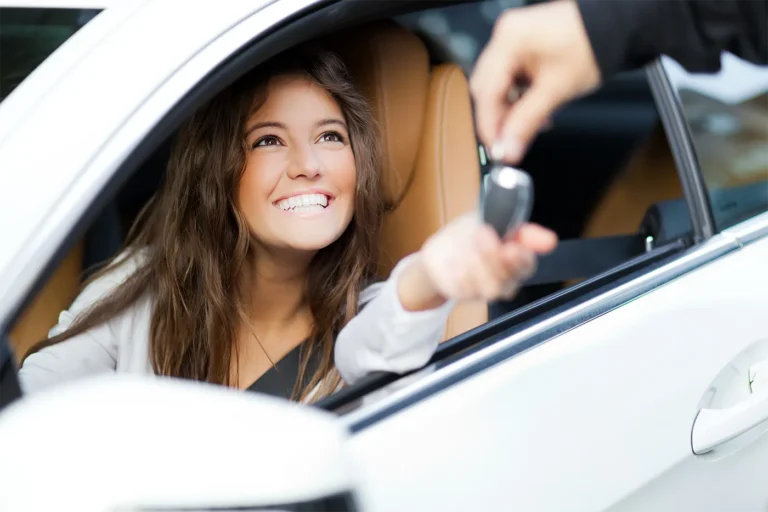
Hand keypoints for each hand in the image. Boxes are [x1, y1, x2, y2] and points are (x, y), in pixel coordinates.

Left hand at [397, 213, 557, 310]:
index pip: (528, 265)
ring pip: (491, 288)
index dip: (520, 258)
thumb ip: (522, 231)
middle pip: (509, 279)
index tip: (509, 246)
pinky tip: (454, 259)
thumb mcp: (494, 221)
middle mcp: (505, 279)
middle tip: (482, 233)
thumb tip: (550, 241)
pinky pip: (465, 289)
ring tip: (467, 247)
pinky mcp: (464, 293)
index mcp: (517, 260)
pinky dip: (459, 270)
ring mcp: (484, 289)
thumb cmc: (471, 235)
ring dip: (477, 264)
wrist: (441, 250)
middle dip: (494, 256)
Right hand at [470, 0, 600, 162]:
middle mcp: (505, 36)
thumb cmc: (592, 45)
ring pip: (497, 85)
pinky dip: (517, 96)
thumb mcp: (556, 90)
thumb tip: (509, 149)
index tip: (497, 149)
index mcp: (509, 40)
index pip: (487, 92)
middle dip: (498, 118)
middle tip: (509, 143)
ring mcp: (511, 39)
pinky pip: (508, 76)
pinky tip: (531, 110)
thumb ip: (527, 122)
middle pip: (487, 89)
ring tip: (526, 127)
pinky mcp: (520, 45)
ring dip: (509, 109)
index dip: (489, 125)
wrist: (614, 27)